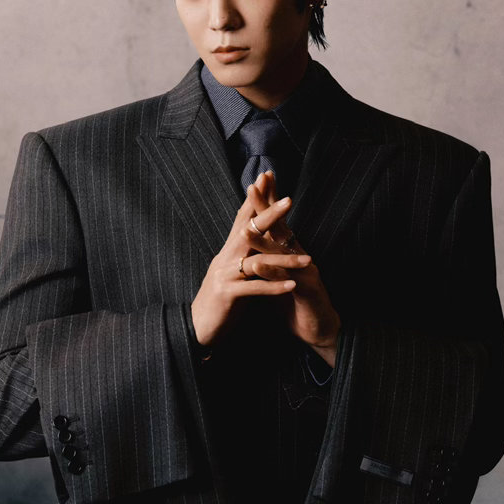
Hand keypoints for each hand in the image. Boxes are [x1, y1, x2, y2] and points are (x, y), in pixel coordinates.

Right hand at [191, 174, 313, 347]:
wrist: (196, 326)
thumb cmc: (220, 300)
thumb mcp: (234, 272)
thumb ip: (245, 254)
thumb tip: (258, 235)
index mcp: (228, 251)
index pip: (243, 218)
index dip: (255, 198)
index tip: (268, 177)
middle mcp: (225, 257)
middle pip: (249, 230)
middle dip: (269, 215)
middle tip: (290, 200)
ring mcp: (224, 275)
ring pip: (256, 261)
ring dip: (283, 258)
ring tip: (307, 258)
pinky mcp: (226, 294)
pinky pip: (253, 288)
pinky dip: (273, 286)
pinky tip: (291, 286)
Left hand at [249, 172, 340, 366]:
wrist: (318, 328)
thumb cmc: (296, 300)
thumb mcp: (278, 273)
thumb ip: (267, 256)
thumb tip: (251, 238)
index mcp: (289, 251)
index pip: (275, 222)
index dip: (266, 202)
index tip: (253, 182)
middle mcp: (298, 255)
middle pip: (280, 226)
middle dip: (267, 207)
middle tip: (253, 187)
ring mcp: (304, 271)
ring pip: (283, 252)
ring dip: (264, 240)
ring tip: (247, 228)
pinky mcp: (307, 290)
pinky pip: (289, 279)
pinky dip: (274, 272)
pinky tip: (261, 265)